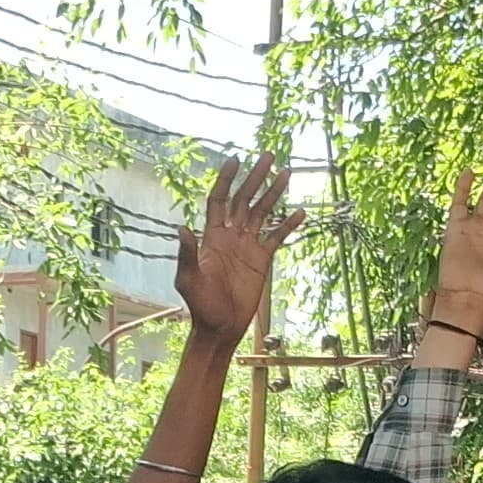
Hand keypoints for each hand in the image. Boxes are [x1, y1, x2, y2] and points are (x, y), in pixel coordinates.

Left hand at [171, 154, 299, 342]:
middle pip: (244, 199)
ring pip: (262, 212)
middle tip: (267, 156)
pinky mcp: (261, 259)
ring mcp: (247, 246)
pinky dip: (288, 224)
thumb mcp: (189, 280)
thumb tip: (182, 228)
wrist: (220, 327)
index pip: (219, 200)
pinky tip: (300, 212)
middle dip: (255, 177)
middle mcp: (230, 236)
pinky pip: (276, 237)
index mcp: (212, 236)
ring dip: (273, 193)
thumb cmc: (201, 306)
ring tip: (286, 173)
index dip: (226, 180)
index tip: (234, 160)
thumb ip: (187, 255)